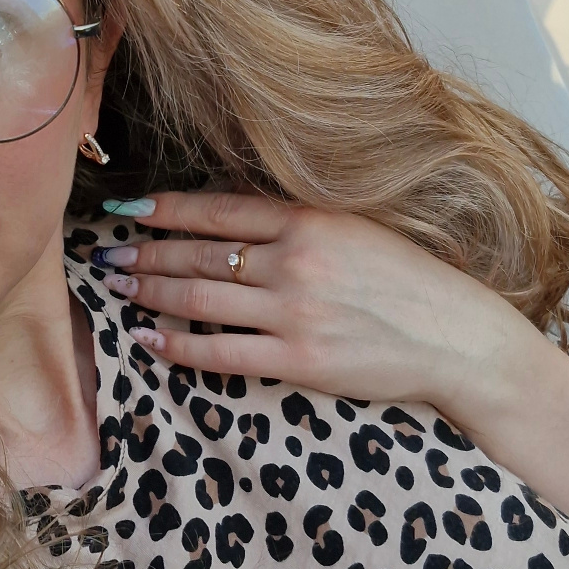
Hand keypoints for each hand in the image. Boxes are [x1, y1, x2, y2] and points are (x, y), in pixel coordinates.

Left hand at [93, 189, 528, 421]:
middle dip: (147, 254)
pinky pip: (221, 353)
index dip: (167, 210)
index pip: (220, 208)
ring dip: (152, 293)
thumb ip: (299, 223)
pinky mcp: (299, 360)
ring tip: (122, 289)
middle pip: (199, 254)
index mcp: (311, 220)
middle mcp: (297, 260)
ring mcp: (296, 312)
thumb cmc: (411, 284)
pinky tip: (149, 339)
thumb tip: (233, 217)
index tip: (130, 209)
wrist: (459, 339)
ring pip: (200, 300)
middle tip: (110, 255)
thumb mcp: (358, 230)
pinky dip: (178, 346)